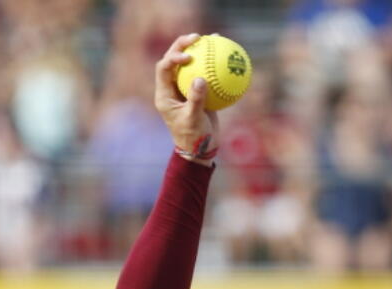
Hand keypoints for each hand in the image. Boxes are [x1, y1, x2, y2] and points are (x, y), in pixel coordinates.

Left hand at [155, 33, 218, 165]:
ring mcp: (185, 89)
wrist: (201, 149)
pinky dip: (214, 64)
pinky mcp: (199, 91)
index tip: (189, 55)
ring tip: (212, 37)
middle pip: (174, 60)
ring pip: (190, 64)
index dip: (173, 57)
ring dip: (199, 49)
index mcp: (165, 94)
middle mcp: (172, 88)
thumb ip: (196, 100)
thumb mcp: (194, 120)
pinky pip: (206, 73)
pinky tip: (227, 54)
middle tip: (197, 37)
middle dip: (182, 45)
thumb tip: (201, 79)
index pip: (164, 68)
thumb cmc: (194, 137)